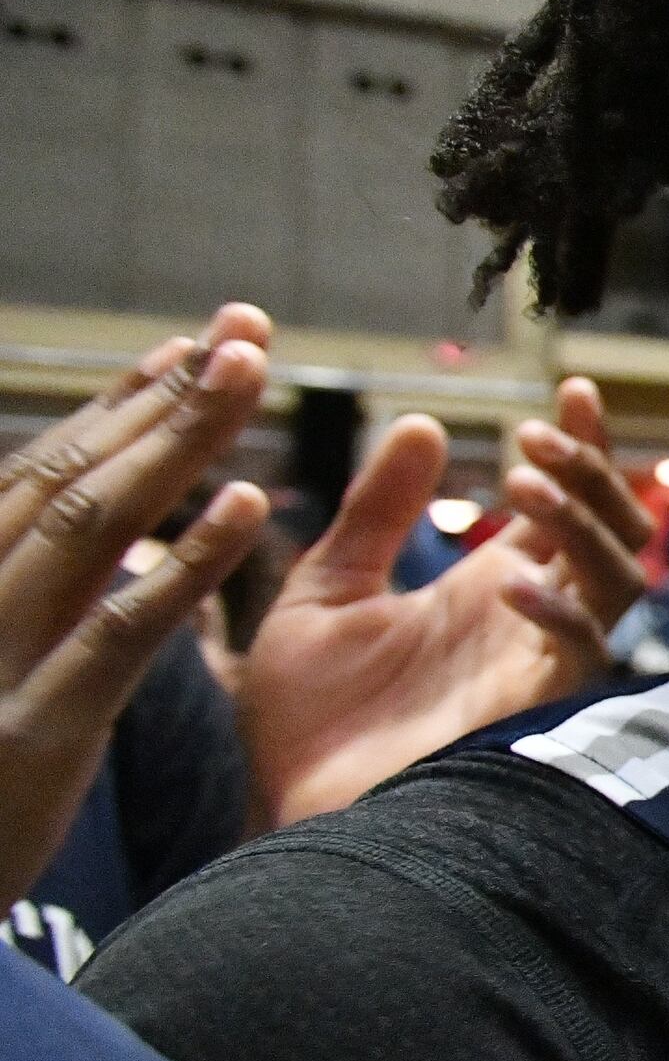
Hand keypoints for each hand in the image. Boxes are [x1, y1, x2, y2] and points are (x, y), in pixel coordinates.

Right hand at [0, 310, 272, 900]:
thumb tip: (104, 531)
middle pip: (69, 478)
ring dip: (174, 446)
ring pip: (88, 529)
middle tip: (244, 330)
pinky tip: (246, 507)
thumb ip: (30, 601)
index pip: (43, 473)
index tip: (195, 344)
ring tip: (247, 377)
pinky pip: (117, 633)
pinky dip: (182, 565)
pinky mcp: (32, 730)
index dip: (122, 406)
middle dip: (160, 401)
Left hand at [237, 377, 657, 824]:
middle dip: (588, 476)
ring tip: (522, 484)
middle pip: (613, 534)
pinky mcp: (535, 714)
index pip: (565, 506)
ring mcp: (537, 666)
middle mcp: (527, 622)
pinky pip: (580, 653)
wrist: (292, 812)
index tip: (570, 390)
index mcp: (487, 588)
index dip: (582, 446)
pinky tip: (510, 582)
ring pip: (617, 582)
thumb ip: (373, 514)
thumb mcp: (324, 591)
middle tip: (536, 438)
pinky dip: (558, 612)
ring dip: (581, 526)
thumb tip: (422, 423)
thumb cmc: (308, 721)